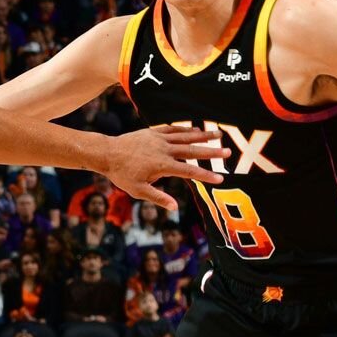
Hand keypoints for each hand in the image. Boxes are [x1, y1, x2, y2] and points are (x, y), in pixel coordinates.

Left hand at [93, 126, 225, 209]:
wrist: (107, 153)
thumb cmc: (122, 174)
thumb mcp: (138, 191)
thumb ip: (158, 198)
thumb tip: (175, 207)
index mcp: (162, 165)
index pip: (189, 171)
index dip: (205, 175)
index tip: (220, 178)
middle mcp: (164, 150)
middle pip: (192, 151)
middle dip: (211, 152)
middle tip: (228, 152)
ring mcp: (159, 139)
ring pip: (185, 137)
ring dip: (203, 136)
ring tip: (219, 135)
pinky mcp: (154, 132)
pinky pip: (173, 129)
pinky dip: (185, 130)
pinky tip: (196, 130)